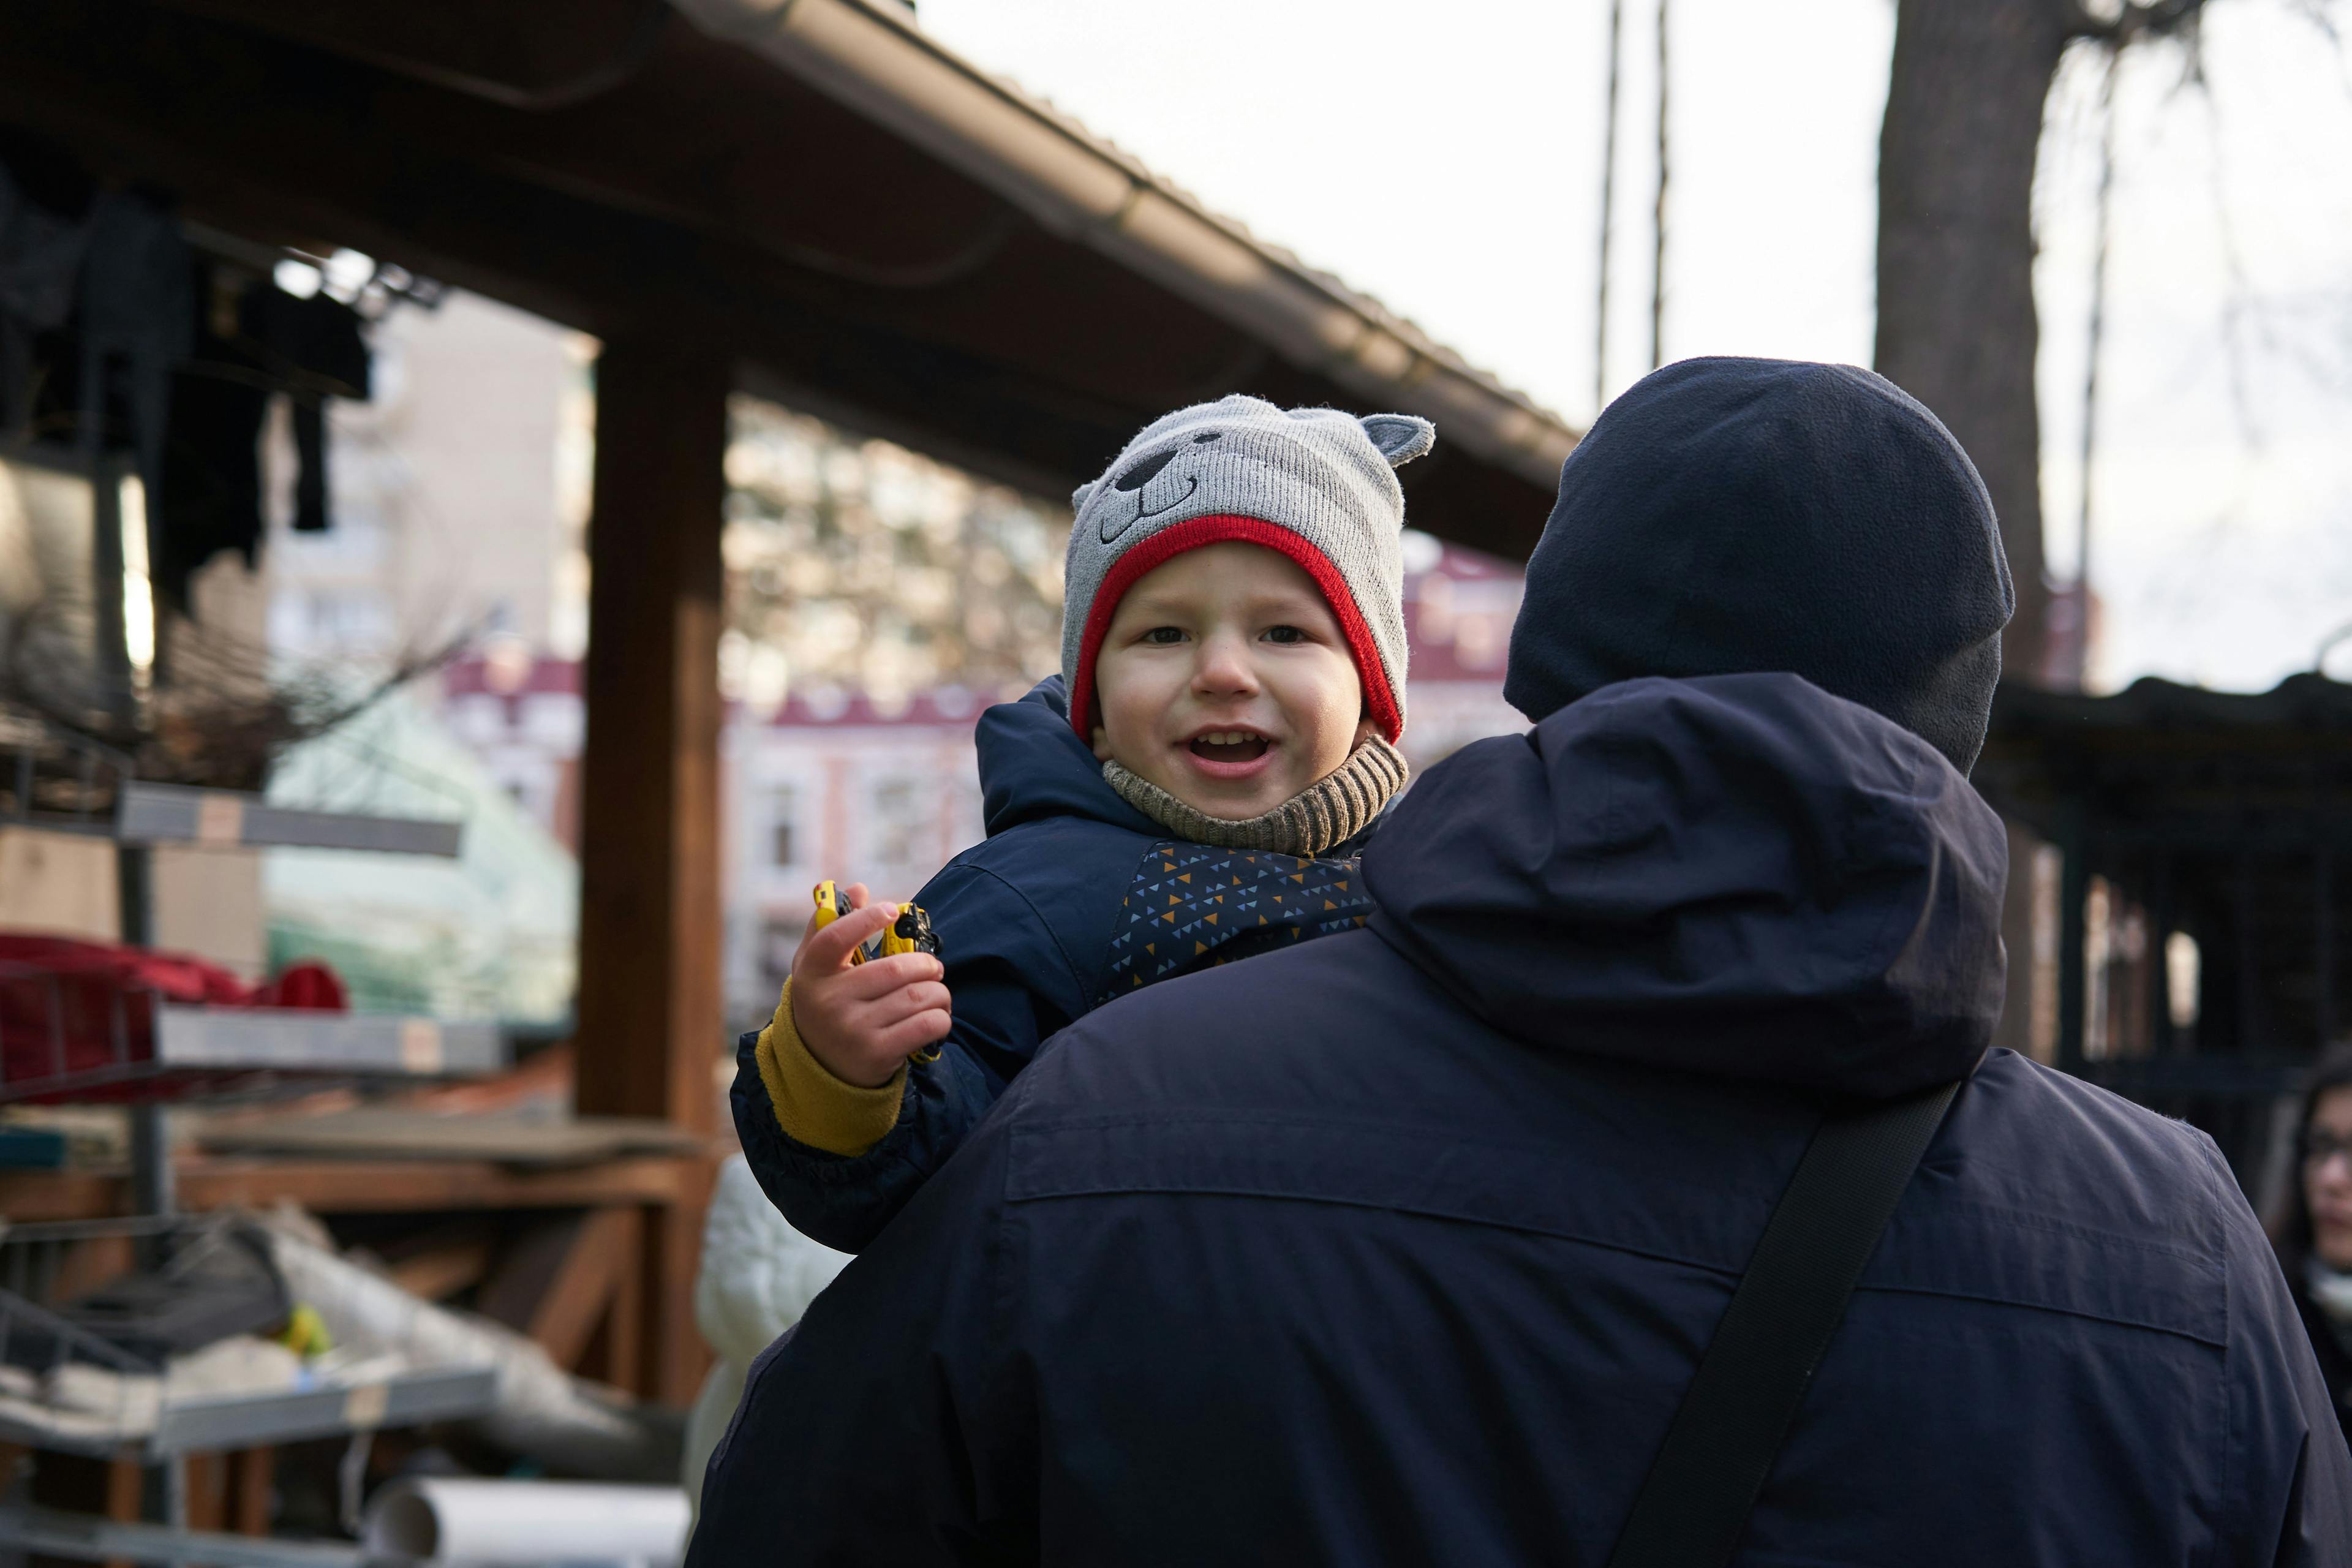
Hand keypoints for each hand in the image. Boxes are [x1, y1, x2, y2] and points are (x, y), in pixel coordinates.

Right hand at [789, 882, 951, 1088]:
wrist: (822, 1067)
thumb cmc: (827, 1003)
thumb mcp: (818, 968)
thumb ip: (832, 925)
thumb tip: (859, 888)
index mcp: (812, 974)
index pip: (836, 938)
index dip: (865, 919)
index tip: (892, 910)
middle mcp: (828, 1002)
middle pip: (895, 970)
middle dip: (926, 965)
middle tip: (933, 968)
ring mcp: (852, 1030)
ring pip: (917, 997)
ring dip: (939, 992)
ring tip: (937, 993)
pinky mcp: (877, 1054)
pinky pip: (926, 1025)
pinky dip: (941, 1017)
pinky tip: (937, 1016)